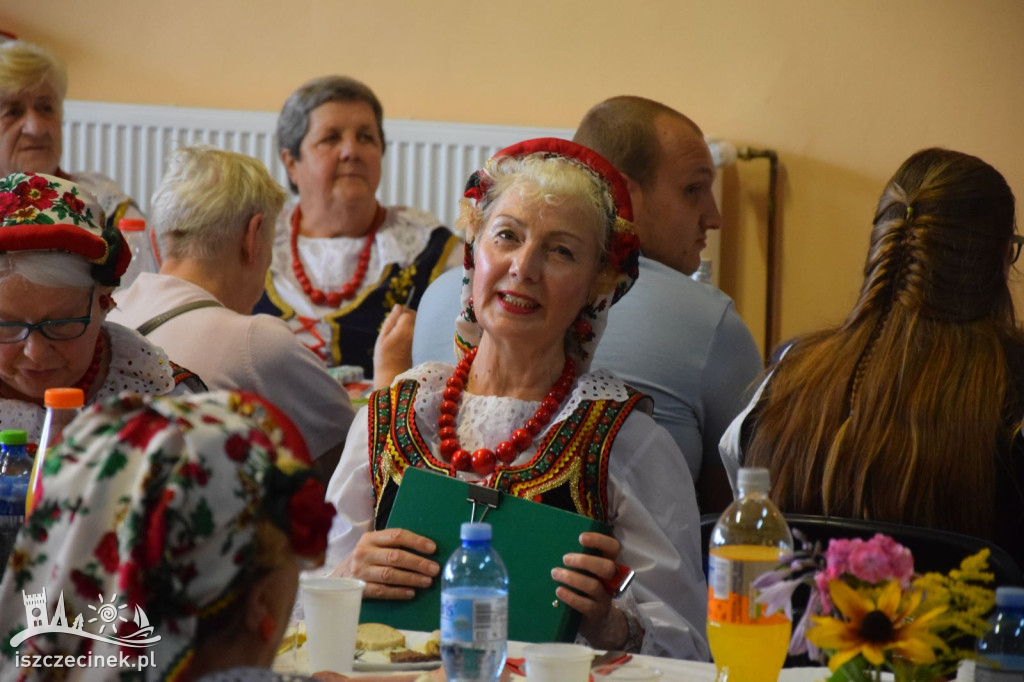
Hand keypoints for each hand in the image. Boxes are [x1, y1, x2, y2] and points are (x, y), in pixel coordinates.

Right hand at [334, 528, 439, 598]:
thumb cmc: (366, 559)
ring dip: (411, 578)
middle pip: (395, 556)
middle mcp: (363, 552)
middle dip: (418, 563)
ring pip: (390, 574)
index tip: (433, 548)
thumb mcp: (374, 546)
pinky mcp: (359, 588)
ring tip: (427, 581)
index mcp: (370, 538)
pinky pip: (382, 591)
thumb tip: (427, 550)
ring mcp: (360, 571)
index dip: (416, 541)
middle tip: (435, 569)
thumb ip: (394, 545)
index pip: (397, 535)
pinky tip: (411, 593)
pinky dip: (398, 592)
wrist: (339, 577)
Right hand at [373, 304, 415, 389]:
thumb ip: (391, 320)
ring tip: (396, 337)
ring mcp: (418, 340)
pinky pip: (416, 333)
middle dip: (406, 318)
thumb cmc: (384, 357)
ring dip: (407, 326)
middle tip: (394, 328)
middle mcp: (415, 333)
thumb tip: (398, 306)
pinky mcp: (418, 346)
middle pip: (415, 317)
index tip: (394, 320)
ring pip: (415, 325)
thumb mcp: (383, 337)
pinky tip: (401, 343)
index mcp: (405, 329)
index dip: (402, 313)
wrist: (393, 376)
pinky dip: (409, 334)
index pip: (409, 312)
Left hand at [552, 532, 628, 649]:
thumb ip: (578, 561)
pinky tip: (559, 591)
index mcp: (608, 565)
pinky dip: (571, 597)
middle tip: (565, 558)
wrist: (597, 622)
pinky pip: (586, 605)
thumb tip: (554, 545)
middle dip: (585, 561)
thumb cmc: (586, 590)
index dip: (600, 541)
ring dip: (572, 578)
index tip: (581, 538)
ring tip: (555, 573)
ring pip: (593, 586)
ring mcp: (604, 598)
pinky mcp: (596, 613)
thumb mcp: (587, 573)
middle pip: (607, 567)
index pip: (613, 548)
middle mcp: (610, 581)